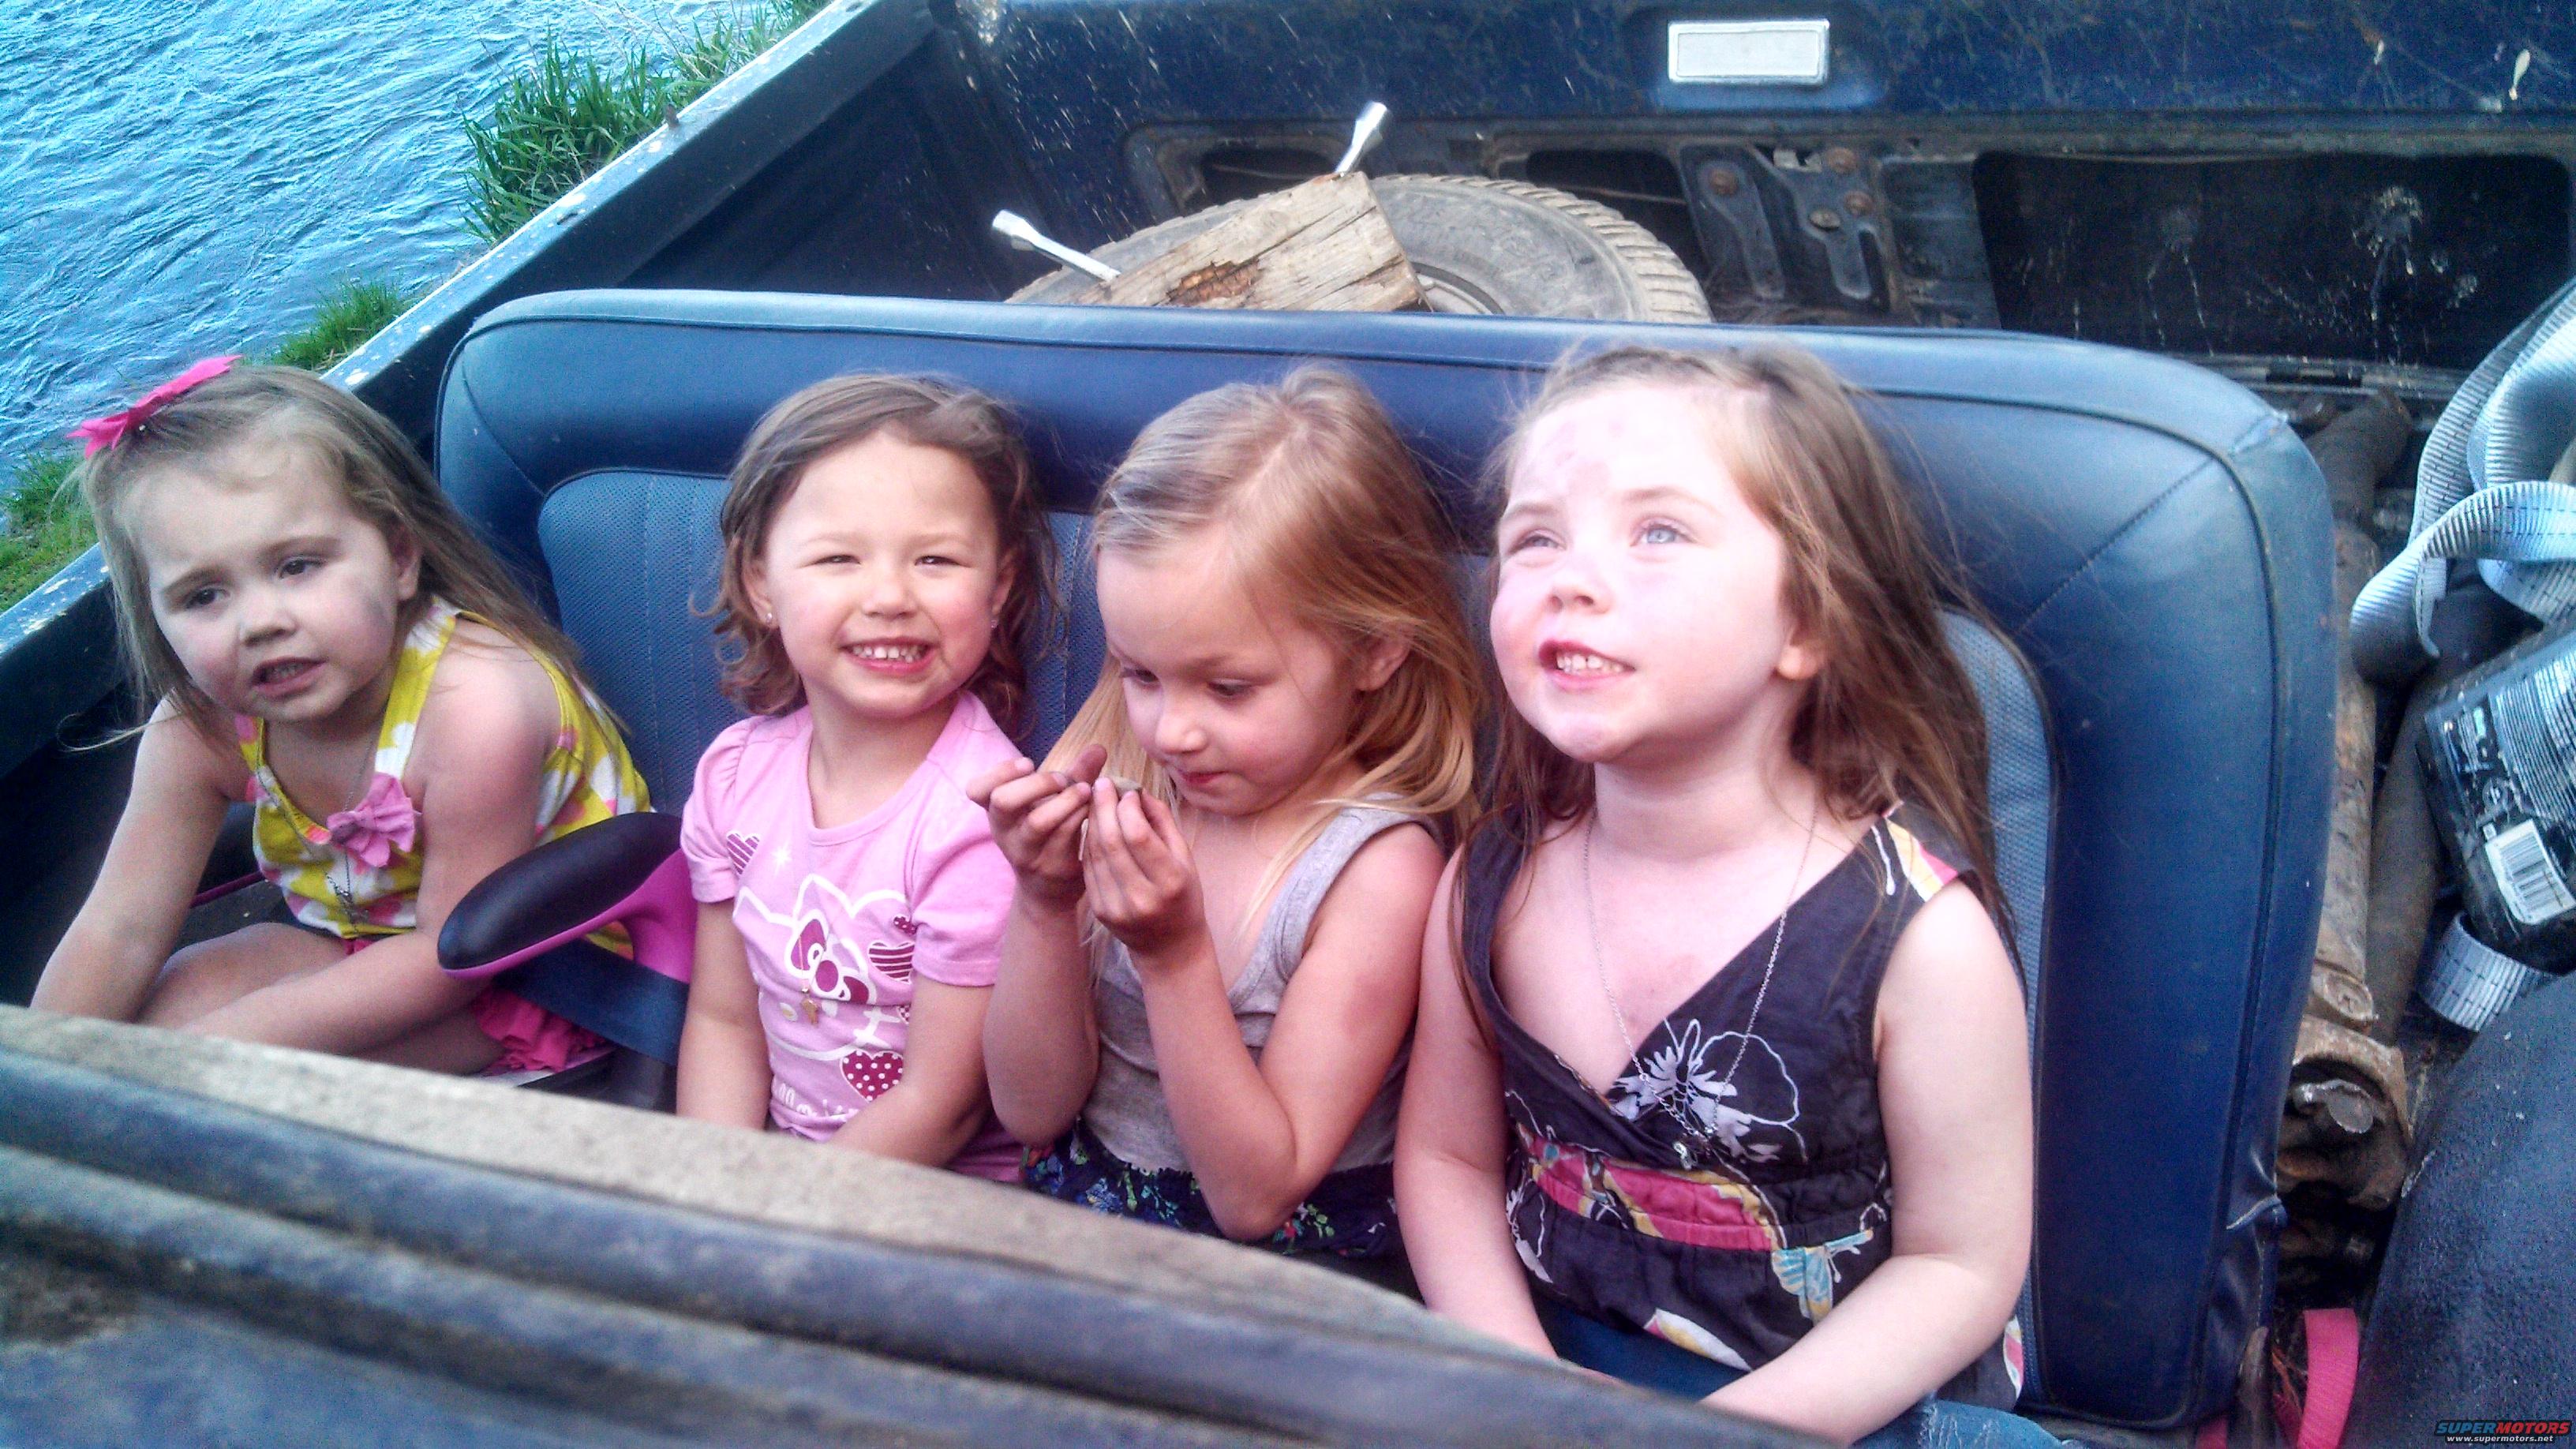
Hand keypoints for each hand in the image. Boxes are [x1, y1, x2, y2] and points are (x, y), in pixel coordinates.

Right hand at [970, 745, 1105, 907]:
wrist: (1049, 891)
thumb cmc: (1051, 835)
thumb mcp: (1055, 804)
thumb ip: (1074, 775)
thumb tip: (1098, 748)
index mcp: (998, 813)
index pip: (977, 790)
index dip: (999, 772)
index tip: (1028, 763)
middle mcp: (1005, 833)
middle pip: (1003, 801)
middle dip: (1037, 783)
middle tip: (1062, 779)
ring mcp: (1026, 853)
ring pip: (1037, 822)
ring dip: (1066, 800)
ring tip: (1086, 790)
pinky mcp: (1050, 868)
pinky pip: (1065, 838)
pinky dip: (1080, 816)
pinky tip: (1094, 809)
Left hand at [1081, 781, 1205, 965]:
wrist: (1169, 947)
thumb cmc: (1183, 897)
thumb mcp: (1185, 859)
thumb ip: (1163, 823)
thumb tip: (1138, 791)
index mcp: (1170, 882)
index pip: (1139, 836)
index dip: (1127, 807)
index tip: (1126, 790)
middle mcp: (1142, 897)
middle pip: (1112, 842)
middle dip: (1104, 807)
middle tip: (1101, 784)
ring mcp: (1117, 907)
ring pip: (1096, 853)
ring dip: (1092, 822)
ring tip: (1094, 800)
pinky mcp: (1100, 911)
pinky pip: (1089, 868)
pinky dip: (1089, 842)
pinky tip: (1092, 826)